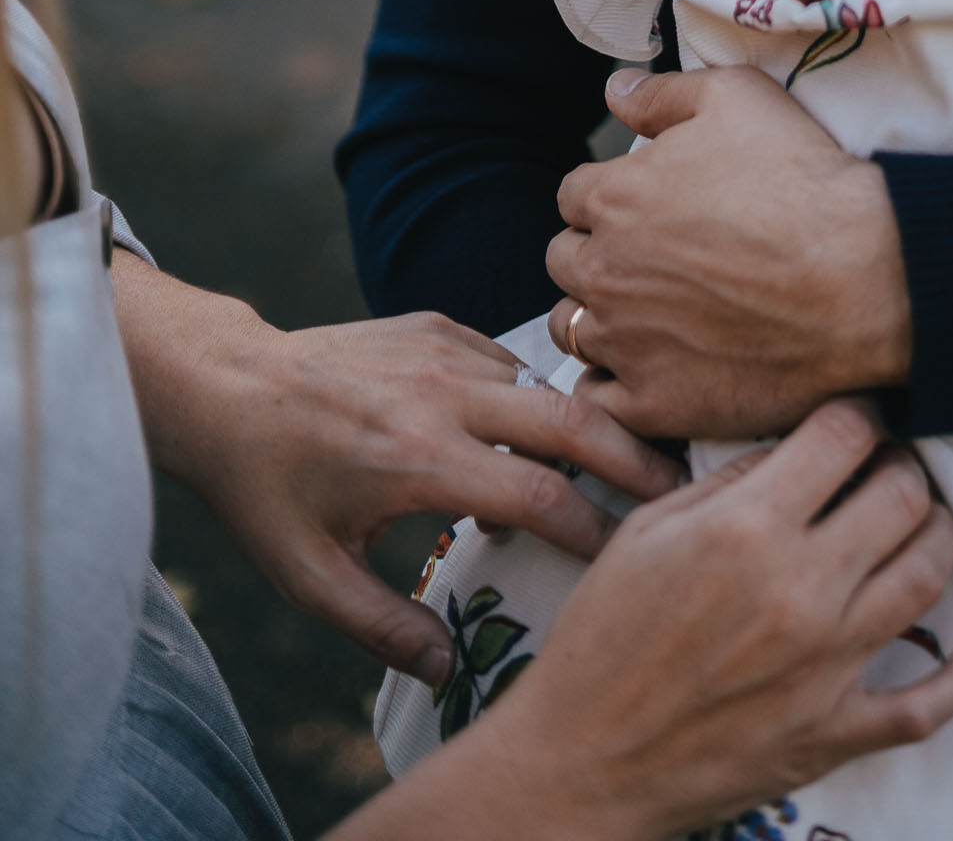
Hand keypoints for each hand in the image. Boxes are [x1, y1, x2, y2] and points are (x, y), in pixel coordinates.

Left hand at [113, 263, 683, 681]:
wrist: (227, 384)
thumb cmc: (266, 489)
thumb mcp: (309, 577)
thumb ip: (382, 627)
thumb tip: (451, 669)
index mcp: (418, 459)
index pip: (537, 494)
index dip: (594, 529)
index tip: (633, 557)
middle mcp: (445, 395)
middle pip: (572, 419)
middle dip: (636, 456)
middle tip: (682, 491)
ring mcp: (446, 350)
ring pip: (546, 386)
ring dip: (590, 425)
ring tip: (627, 465)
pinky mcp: (440, 325)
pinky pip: (510, 363)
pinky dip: (535, 399)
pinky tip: (535, 434)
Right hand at [369, 402, 952, 840]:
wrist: (578, 762)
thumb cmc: (601, 639)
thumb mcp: (648, 531)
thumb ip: (730, 480)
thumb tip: (795, 449)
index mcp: (748, 528)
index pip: (846, 436)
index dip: (860, 414)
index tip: (857, 418)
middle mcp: (799, 589)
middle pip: (902, 496)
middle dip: (902, 466)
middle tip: (887, 466)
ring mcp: (825, 665)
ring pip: (927, 574)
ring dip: (936, 535)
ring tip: (922, 521)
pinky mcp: (833, 732)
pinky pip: (927, 703)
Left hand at [545, 67, 912, 439]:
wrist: (863, 279)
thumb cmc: (804, 182)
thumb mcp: (737, 99)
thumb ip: (662, 94)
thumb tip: (614, 90)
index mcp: (615, 197)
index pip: (573, 196)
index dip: (608, 196)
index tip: (645, 206)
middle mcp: (605, 271)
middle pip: (564, 262)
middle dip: (597, 254)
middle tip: (650, 258)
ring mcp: (626, 343)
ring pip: (572, 331)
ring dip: (599, 318)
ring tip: (648, 314)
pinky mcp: (655, 403)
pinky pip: (599, 402)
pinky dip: (614, 386)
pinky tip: (650, 370)